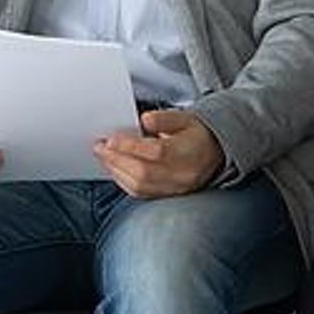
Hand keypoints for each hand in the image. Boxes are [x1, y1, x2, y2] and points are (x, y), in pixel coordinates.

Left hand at [94, 109, 224, 198]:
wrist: (214, 155)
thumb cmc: (196, 135)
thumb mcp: (185, 118)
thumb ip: (164, 119)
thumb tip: (144, 120)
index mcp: (189, 152)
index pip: (157, 152)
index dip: (130, 146)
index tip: (111, 139)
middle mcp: (183, 175)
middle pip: (144, 172)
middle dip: (116, 159)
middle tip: (99, 146)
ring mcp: (175, 188)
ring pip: (139, 186)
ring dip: (116, 170)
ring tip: (103, 156)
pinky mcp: (167, 195)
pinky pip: (140, 193)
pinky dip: (122, 180)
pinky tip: (114, 168)